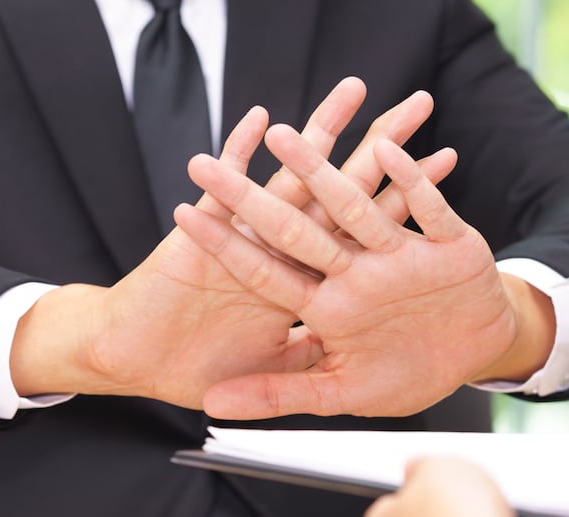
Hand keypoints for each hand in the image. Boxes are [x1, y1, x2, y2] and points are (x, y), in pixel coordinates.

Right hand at [10, 79, 452, 407]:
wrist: (128, 361)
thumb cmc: (189, 369)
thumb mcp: (270, 373)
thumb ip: (310, 365)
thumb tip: (364, 353)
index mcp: (302, 280)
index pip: (362, 231)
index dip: (400, 198)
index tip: (439, 164)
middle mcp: (279, 251)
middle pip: (340, 190)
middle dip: (378, 146)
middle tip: (417, 104)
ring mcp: (240, 239)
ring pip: (289, 178)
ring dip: (318, 134)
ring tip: (354, 90)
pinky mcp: (198, 235)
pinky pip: (222, 191)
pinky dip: (238, 154)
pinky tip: (261, 120)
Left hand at [177, 129, 555, 418]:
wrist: (476, 353)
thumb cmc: (408, 371)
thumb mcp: (340, 391)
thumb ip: (279, 394)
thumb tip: (211, 406)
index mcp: (326, 304)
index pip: (265, 270)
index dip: (226, 245)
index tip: (182, 214)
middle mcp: (353, 271)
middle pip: (295, 227)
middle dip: (250, 197)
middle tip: (202, 163)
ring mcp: (396, 255)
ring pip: (354, 206)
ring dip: (320, 171)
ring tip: (285, 134)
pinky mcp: (446, 243)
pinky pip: (427, 210)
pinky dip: (412, 184)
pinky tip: (388, 152)